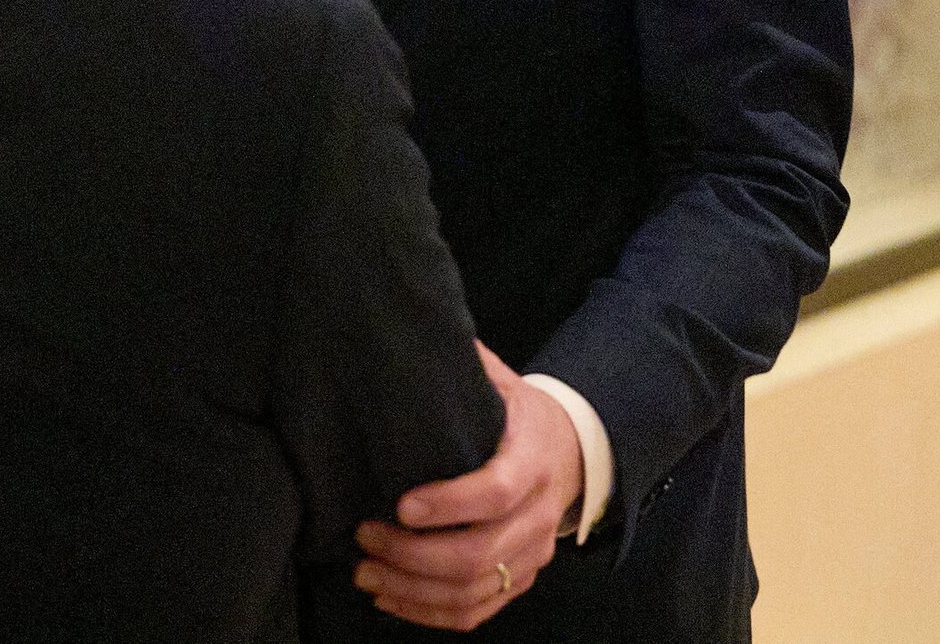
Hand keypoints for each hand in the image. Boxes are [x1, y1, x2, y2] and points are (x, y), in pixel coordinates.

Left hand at [353, 343, 583, 631]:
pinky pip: (479, 610)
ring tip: (365, 572)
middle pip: (480, 553)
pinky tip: (391, 598)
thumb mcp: (500, 379)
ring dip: (415, 589)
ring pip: (476, 590)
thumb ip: (463, 364)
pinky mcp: (522, 579)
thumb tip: (408, 327)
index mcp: (531, 458)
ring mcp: (533, 554)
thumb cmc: (519, 410)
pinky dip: (432, 613)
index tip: (399, 503)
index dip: (448, 503)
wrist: (575, 450)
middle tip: (365, 537)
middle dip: (415, 554)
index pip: (495, 491)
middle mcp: (539, 514)